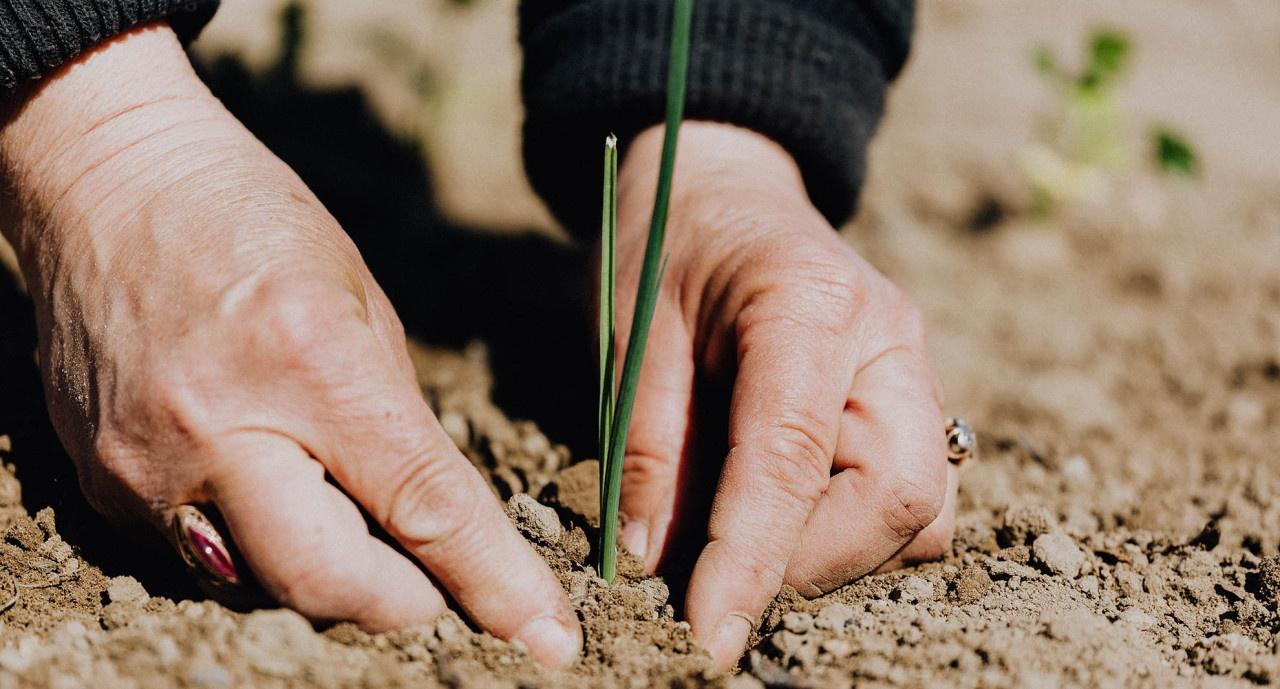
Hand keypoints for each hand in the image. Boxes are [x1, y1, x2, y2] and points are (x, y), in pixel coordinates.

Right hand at [0, 24, 579, 665]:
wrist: (108, 181)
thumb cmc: (253, 221)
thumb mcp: (361, 301)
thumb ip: (396, 418)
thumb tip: (432, 518)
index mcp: (311, 363)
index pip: (422, 507)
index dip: (493, 583)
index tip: (547, 638)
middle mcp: (220, 428)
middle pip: (330, 584)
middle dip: (405, 604)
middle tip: (439, 588)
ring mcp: (148, 466)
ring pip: (263, 586)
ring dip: (329, 575)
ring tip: (347, 515)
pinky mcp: (103, 483)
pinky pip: (201, 556)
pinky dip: (257, 545)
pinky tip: (271, 487)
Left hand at [612, 123, 956, 669]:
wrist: (723, 189)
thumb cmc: (667, 246)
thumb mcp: (631, 332)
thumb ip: (647, 444)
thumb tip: (654, 563)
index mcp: (810, 303)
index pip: (793, 457)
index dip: (751, 559)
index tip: (709, 634)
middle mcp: (888, 340)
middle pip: (901, 496)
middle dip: (810, 563)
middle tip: (720, 575)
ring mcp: (913, 371)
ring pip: (922, 510)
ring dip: (835, 553)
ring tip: (744, 534)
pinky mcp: (910, 401)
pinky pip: (910, 496)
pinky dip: (849, 530)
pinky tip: (781, 509)